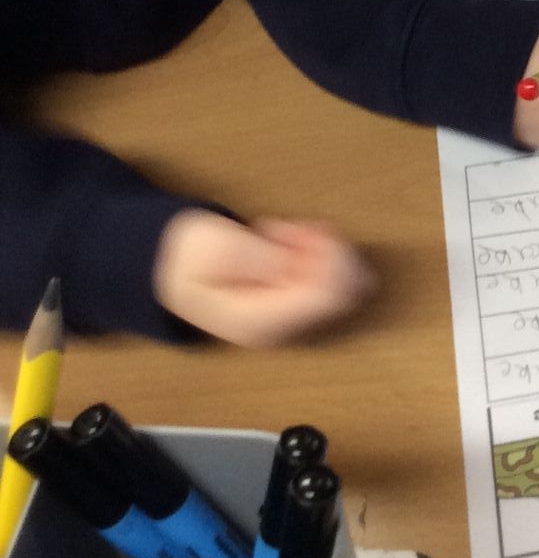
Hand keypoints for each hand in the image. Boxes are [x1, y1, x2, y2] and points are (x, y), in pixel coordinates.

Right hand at [154, 210, 372, 346]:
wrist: (173, 270)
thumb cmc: (191, 256)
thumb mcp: (218, 246)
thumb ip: (260, 258)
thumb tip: (301, 265)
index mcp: (258, 321)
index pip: (325, 296)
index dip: (329, 257)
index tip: (304, 229)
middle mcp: (281, 329)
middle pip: (344, 292)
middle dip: (328, 251)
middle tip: (293, 228)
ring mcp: (292, 321)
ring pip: (346, 286)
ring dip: (325, 251)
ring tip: (287, 233)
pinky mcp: (297, 307)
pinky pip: (332, 282)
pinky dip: (321, 255)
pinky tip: (294, 241)